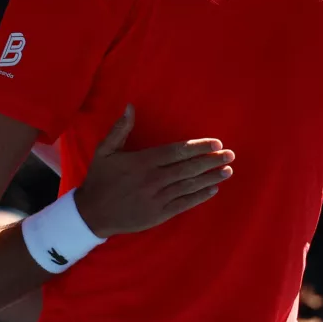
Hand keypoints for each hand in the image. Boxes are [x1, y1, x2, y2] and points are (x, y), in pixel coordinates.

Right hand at [74, 105, 233, 237]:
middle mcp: (153, 179)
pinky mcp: (159, 214)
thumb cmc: (100, 179)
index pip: (177, 151)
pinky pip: (184, 203)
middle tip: (230, 155)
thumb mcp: (104, 150)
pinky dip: (200, 196)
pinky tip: (212, 190)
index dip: (198, 147)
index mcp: (143, 161)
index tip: (216, 143)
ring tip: (227, 171)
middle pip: (188, 168)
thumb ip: (120, 129)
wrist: (92, 213)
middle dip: (211, 160)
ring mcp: (157, 198)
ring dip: (211, 178)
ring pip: (189, 185)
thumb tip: (130, 107)